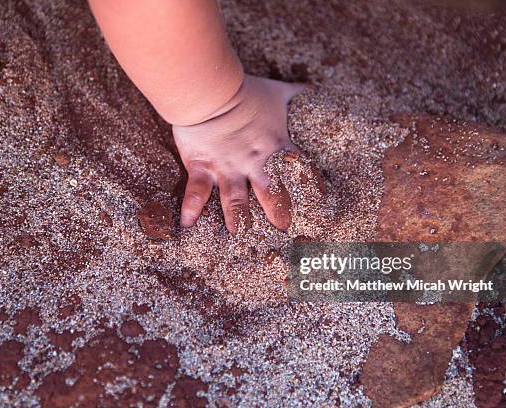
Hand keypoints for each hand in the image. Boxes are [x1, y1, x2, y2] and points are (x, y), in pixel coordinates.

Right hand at [173, 74, 305, 233]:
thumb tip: (313, 87)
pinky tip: (188, 224)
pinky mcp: (202, 166)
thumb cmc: (247, 91)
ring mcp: (227, 167)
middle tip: (283, 232)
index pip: (298, 173)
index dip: (309, 190)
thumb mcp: (278, 91)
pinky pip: (198, 191)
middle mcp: (254, 163)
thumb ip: (296, 92)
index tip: (317, 208)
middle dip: (277, 214)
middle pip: (270, 195)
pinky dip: (192, 208)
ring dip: (237, 220)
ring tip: (238, 236)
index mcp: (275, 147)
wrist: (213, 92)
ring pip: (235, 201)